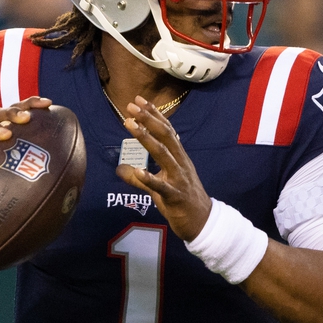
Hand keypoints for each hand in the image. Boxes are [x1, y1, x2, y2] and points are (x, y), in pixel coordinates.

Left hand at [115, 96, 211, 240]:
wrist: (203, 222)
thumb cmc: (181, 202)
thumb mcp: (159, 187)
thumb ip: (139, 178)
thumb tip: (119, 168)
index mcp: (179, 158)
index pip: (167, 131)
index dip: (154, 115)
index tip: (139, 100)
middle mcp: (180, 163)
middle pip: (165, 136)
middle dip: (148, 119)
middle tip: (132, 106)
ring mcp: (179, 179)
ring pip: (163, 154)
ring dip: (146, 138)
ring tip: (131, 125)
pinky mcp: (176, 196)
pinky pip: (162, 186)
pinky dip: (150, 178)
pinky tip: (138, 171)